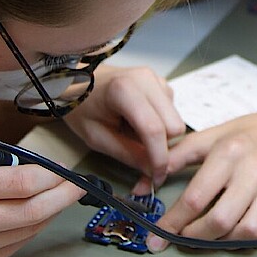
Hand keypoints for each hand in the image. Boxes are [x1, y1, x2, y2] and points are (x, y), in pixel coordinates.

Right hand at [0, 156, 83, 256]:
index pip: (18, 180)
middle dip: (63, 195)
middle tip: (77, 183)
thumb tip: (30, 162)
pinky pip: (18, 243)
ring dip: (52, 211)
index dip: (49, 173)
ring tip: (62, 196)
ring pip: (30, 228)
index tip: (61, 166)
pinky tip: (38, 214)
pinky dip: (33, 227)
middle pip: (32, 209)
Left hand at [63, 65, 185, 185]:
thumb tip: (152, 171)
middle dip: (163, 146)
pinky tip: (140, 121)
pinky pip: (173, 113)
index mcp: (125, 90)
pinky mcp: (162, 83)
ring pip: (177, 121)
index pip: (154, 129)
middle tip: (143, 155)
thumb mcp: (96, 137)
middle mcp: (146, 80)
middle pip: (175, 126)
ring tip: (134, 132)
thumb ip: (127, 154)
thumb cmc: (82, 106)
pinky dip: (161, 124)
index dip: (159, 158)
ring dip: (162, 136)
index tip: (157, 177)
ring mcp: (156, 80)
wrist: (79, 83)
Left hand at [147, 110, 256, 251]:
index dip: (173, 221)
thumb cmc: (248, 134)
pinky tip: (251, 236)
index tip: (158, 235)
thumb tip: (143, 187)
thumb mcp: (208, 137)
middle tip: (184, 238)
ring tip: (214, 236)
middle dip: (196, 237)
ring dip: (227, 242)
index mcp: (230, 152)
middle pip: (221, 220)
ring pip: (250, 232)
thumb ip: (173, 159)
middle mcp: (255, 172)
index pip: (196, 197)